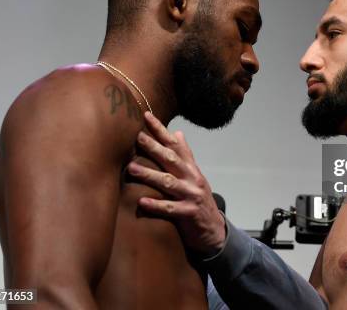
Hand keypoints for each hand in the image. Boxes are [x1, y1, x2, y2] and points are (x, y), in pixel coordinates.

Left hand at [127, 112, 225, 256]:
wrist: (214, 231)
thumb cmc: (198, 201)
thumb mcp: (194, 176)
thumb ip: (185, 156)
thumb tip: (177, 133)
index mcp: (191, 168)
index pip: (176, 144)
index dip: (161, 130)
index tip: (146, 116)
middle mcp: (192, 178)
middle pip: (171, 160)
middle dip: (154, 147)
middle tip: (137, 137)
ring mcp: (191, 196)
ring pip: (168, 182)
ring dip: (149, 175)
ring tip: (131, 168)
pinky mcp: (189, 214)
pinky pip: (170, 208)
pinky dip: (156, 205)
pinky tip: (142, 202)